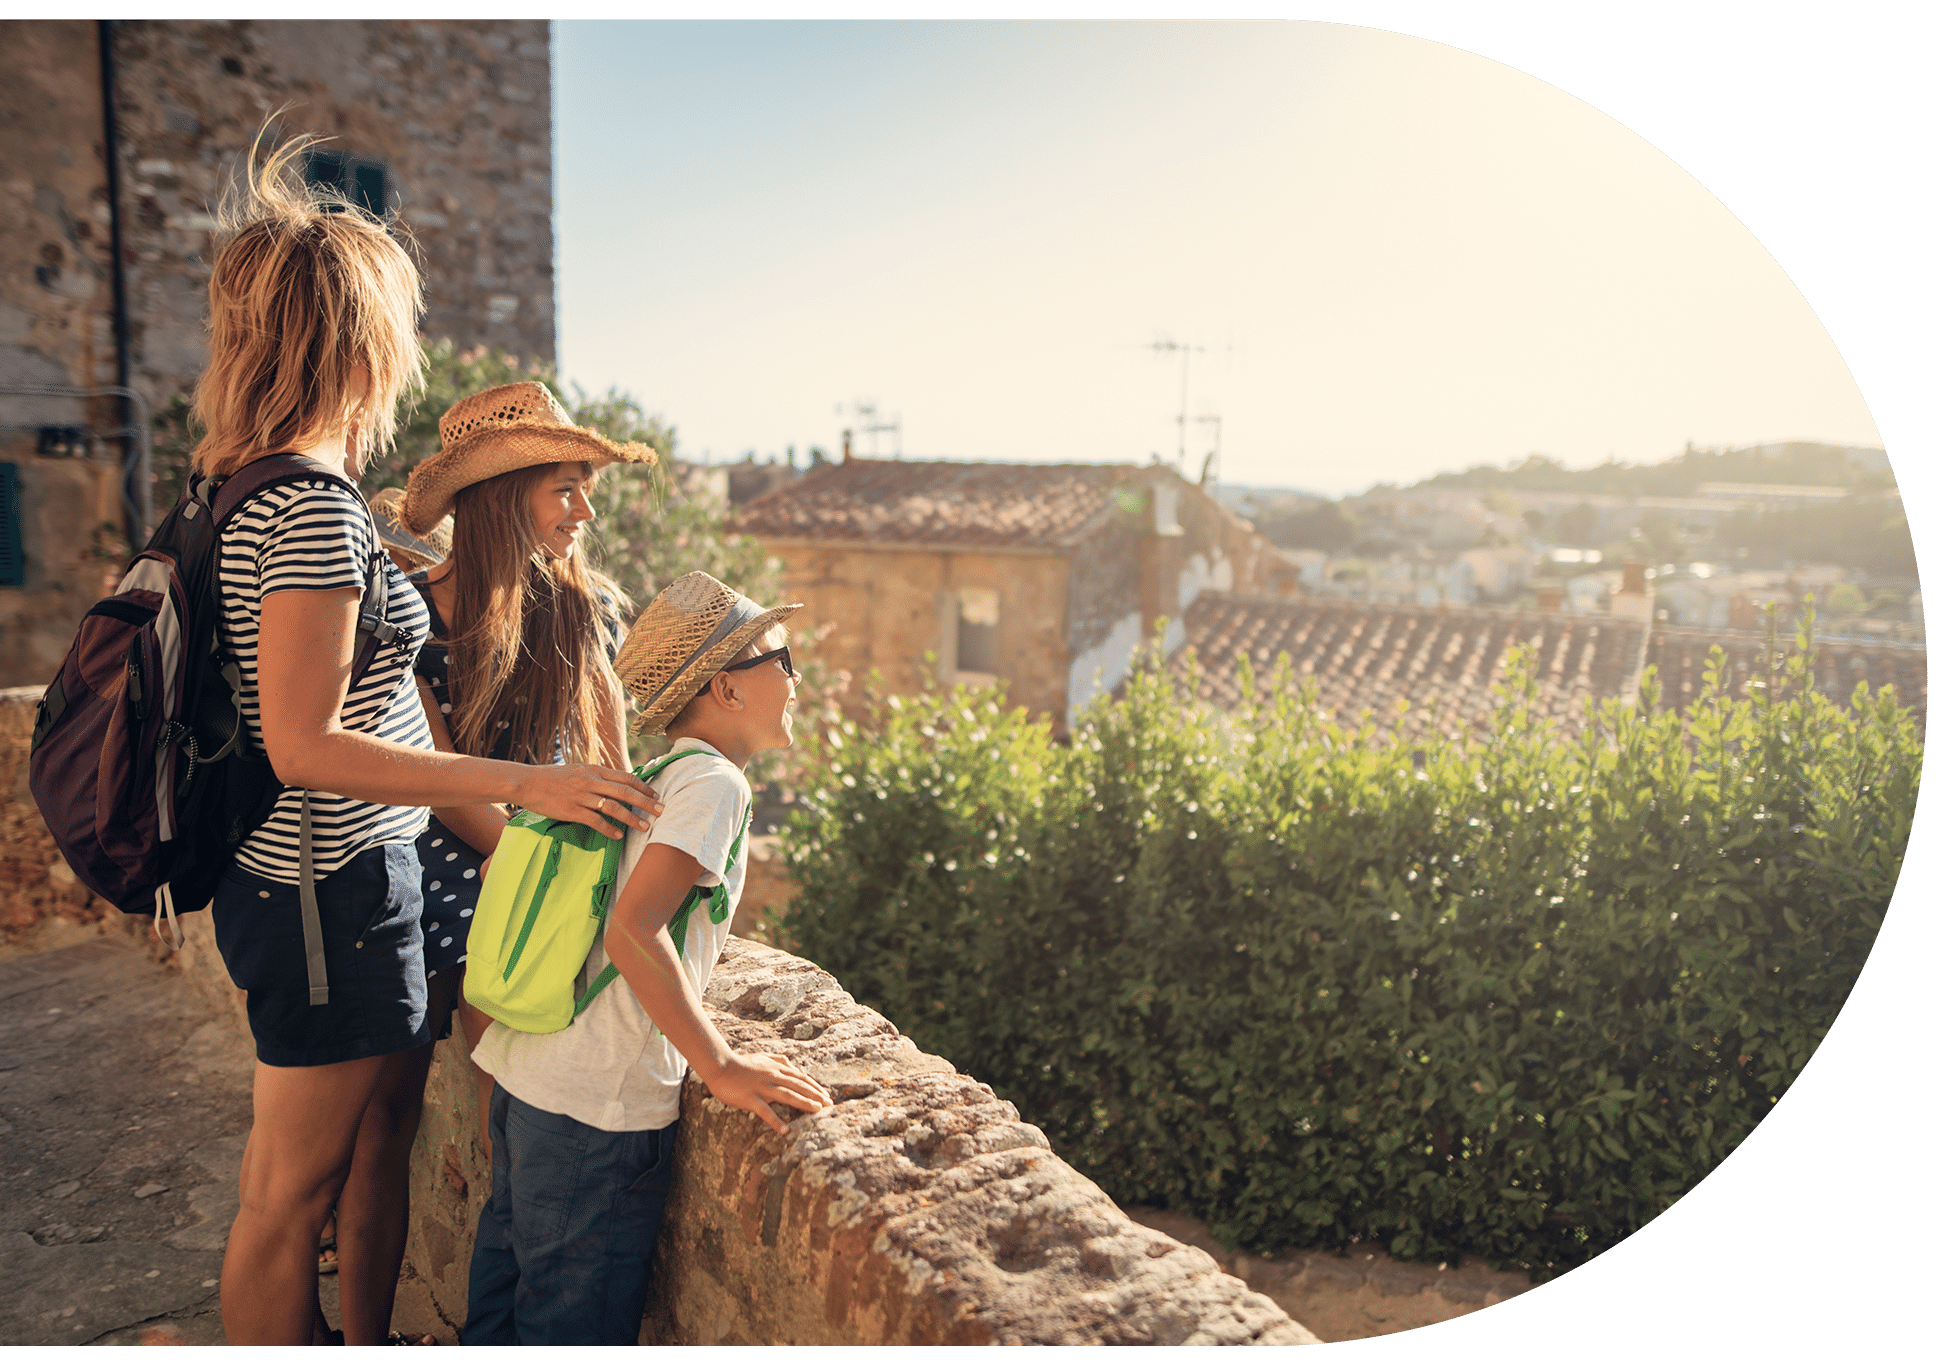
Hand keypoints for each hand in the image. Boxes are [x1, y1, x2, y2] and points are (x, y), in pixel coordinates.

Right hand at [509, 763, 663, 839]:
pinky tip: (617, 836)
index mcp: (594, 770)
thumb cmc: (552, 778)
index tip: (657, 795)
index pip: (625, 778)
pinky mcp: (571, 810)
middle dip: (646, 802)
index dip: (644, 787)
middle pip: (625, 792)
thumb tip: (615, 784)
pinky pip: (595, 821)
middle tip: (661, 811)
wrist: (526, 782)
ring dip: (631, 818)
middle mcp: (591, 781)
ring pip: (613, 807)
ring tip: (644, 828)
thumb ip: (596, 777)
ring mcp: (581, 796)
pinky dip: (608, 829)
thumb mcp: (577, 771)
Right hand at [706, 1053, 833, 1134]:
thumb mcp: (762, 1057)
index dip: (815, 1087)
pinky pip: (764, 1111)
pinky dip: (775, 1120)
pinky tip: (785, 1130)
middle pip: (799, 1086)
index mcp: (776, 1068)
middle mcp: (772, 1076)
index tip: (827, 1096)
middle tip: (829, 1105)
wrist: (719, 1066)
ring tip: (817, 1110)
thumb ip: (778, 1060)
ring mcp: (761, 1087)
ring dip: (803, 1102)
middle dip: (816, 1095)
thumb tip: (792, 1064)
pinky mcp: (750, 1098)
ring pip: (787, 1095)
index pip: (801, 1077)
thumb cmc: (740, 1063)